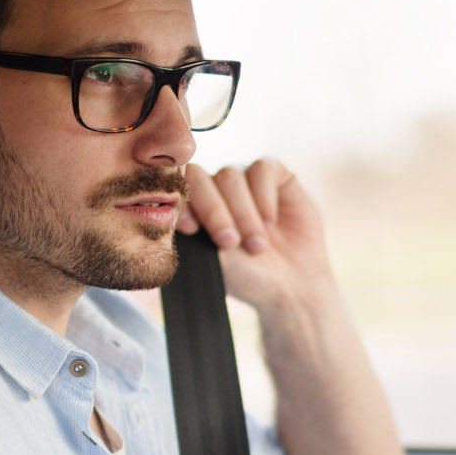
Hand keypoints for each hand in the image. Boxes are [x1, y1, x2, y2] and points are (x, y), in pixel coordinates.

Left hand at [178, 159, 334, 314]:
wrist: (291, 285)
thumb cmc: (246, 276)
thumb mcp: (211, 259)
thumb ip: (188, 232)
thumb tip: (164, 210)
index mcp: (194, 206)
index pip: (177, 187)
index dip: (182, 202)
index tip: (192, 230)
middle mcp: (216, 188)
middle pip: (201, 177)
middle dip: (214, 211)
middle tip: (229, 242)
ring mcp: (245, 179)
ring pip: (231, 175)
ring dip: (243, 213)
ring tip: (256, 245)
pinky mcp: (275, 175)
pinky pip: (263, 169)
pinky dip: (264, 197)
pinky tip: (270, 224)